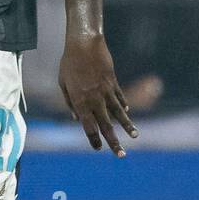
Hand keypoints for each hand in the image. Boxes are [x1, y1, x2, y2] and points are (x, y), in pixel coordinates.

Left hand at [58, 34, 137, 156]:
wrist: (85, 44)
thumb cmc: (69, 64)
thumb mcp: (63, 84)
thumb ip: (70, 102)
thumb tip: (76, 118)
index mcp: (80, 102)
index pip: (88, 127)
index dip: (94, 140)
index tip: (99, 149)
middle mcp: (95, 100)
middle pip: (106, 126)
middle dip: (114, 142)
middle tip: (121, 155)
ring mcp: (106, 91)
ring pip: (119, 113)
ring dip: (127, 126)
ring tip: (135, 136)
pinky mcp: (113, 82)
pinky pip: (120, 97)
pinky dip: (124, 106)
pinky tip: (127, 112)